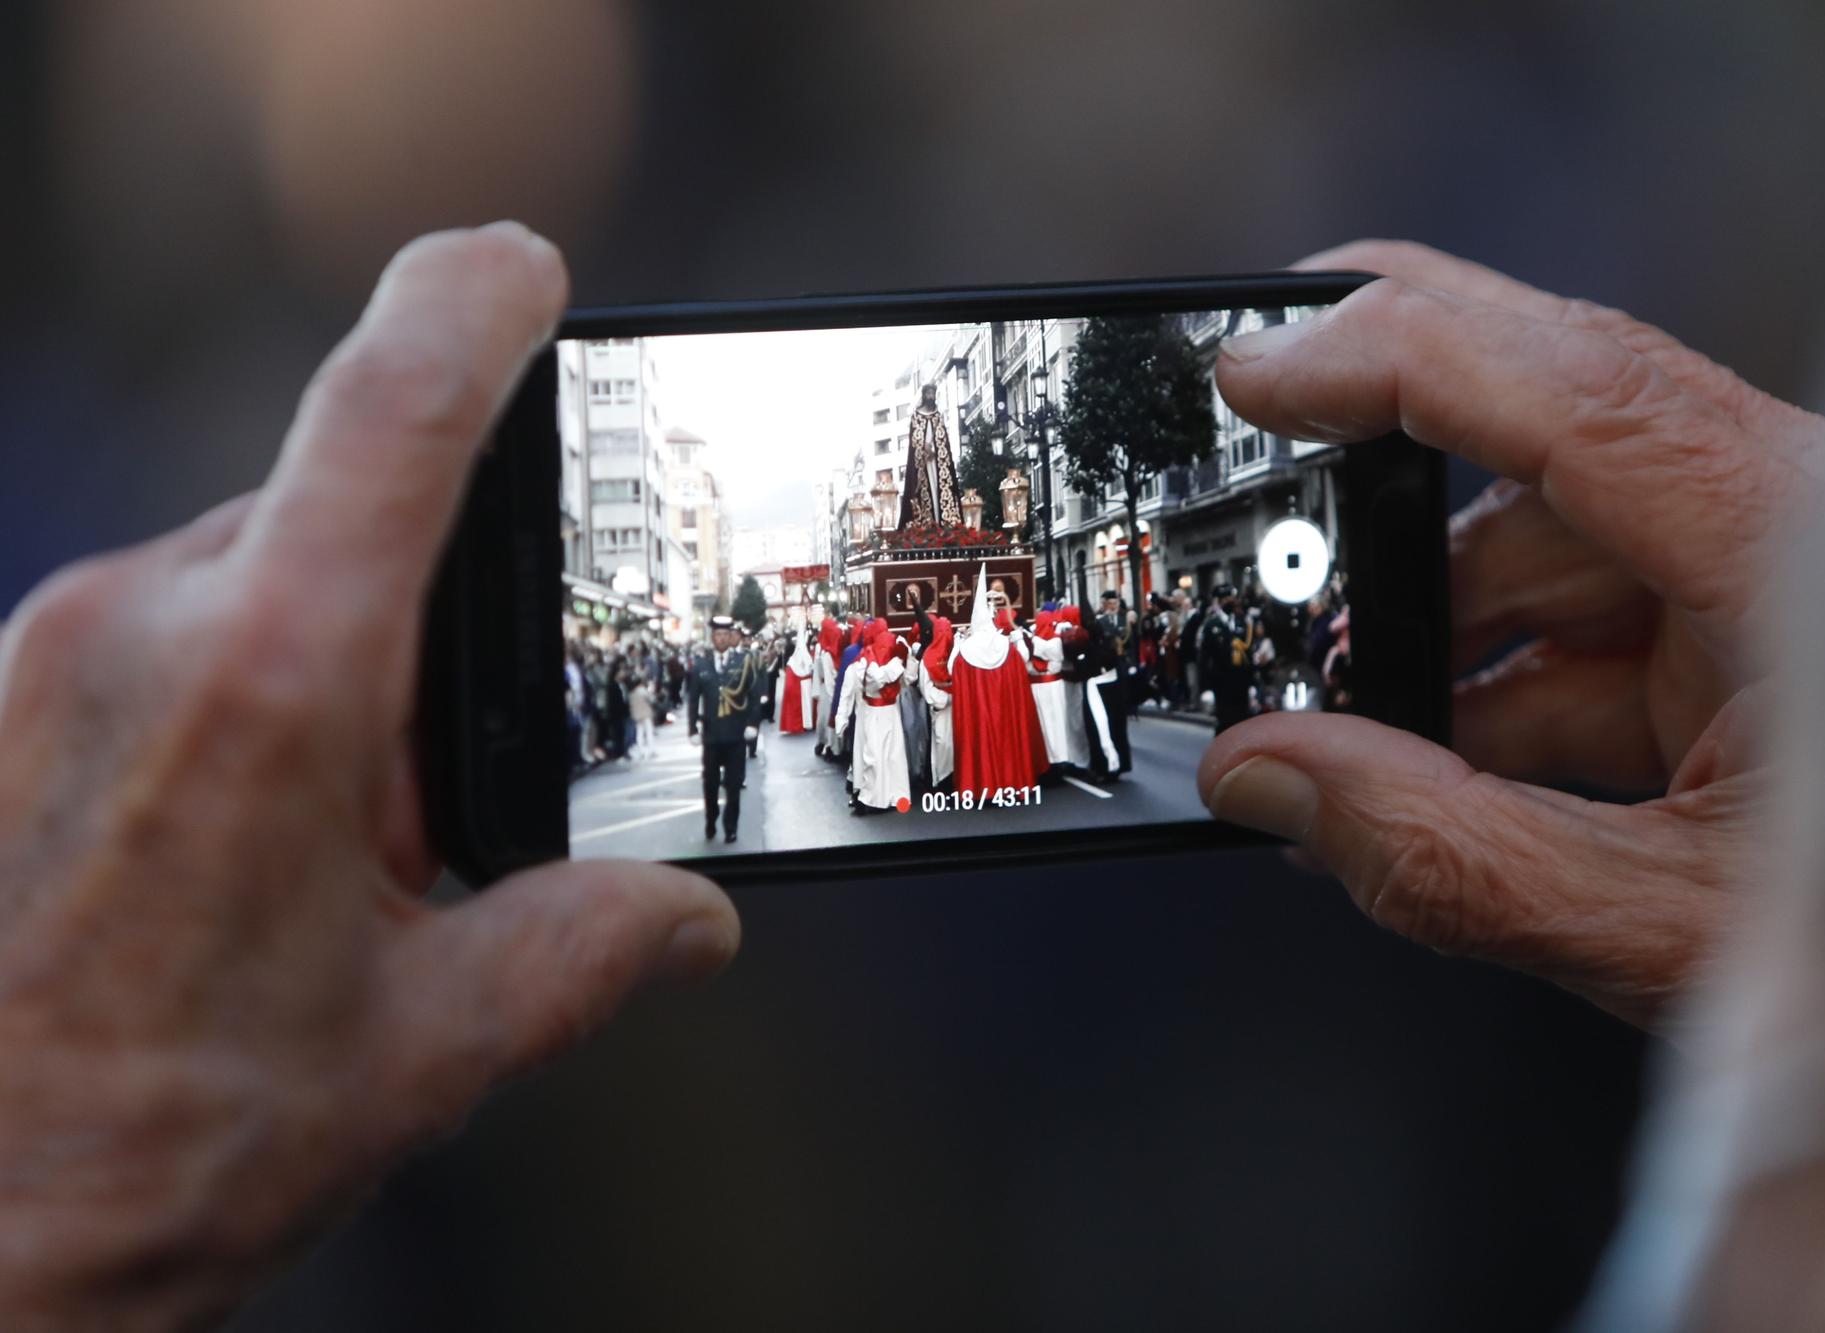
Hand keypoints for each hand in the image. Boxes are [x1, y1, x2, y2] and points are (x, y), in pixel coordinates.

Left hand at [0, 225, 739, 1329]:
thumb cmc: (147, 1148)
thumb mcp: (422, 1047)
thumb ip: (584, 948)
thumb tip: (689, 921)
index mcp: (272, 682)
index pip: (391, 408)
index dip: (476, 307)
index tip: (527, 271)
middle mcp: (137, 628)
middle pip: (328, 523)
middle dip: (411, 627)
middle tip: (426, 797)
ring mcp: (41, 656)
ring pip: (239, 588)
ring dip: (314, 685)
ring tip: (320, 867)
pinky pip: (151, 642)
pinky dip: (223, 711)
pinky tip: (227, 868)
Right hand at [1199, 241, 1824, 1028]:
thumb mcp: (1673, 926)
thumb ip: (1450, 858)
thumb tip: (1267, 781)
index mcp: (1801, 550)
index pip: (1577, 392)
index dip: (1394, 356)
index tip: (1254, 366)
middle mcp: (1790, 526)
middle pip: (1553, 427)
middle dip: (1389, 473)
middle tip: (1259, 503)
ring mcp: (1772, 581)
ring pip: (1558, 543)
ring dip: (1438, 624)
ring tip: (1335, 718)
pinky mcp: (1756, 642)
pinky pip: (1593, 622)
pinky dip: (1495, 686)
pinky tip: (1420, 763)